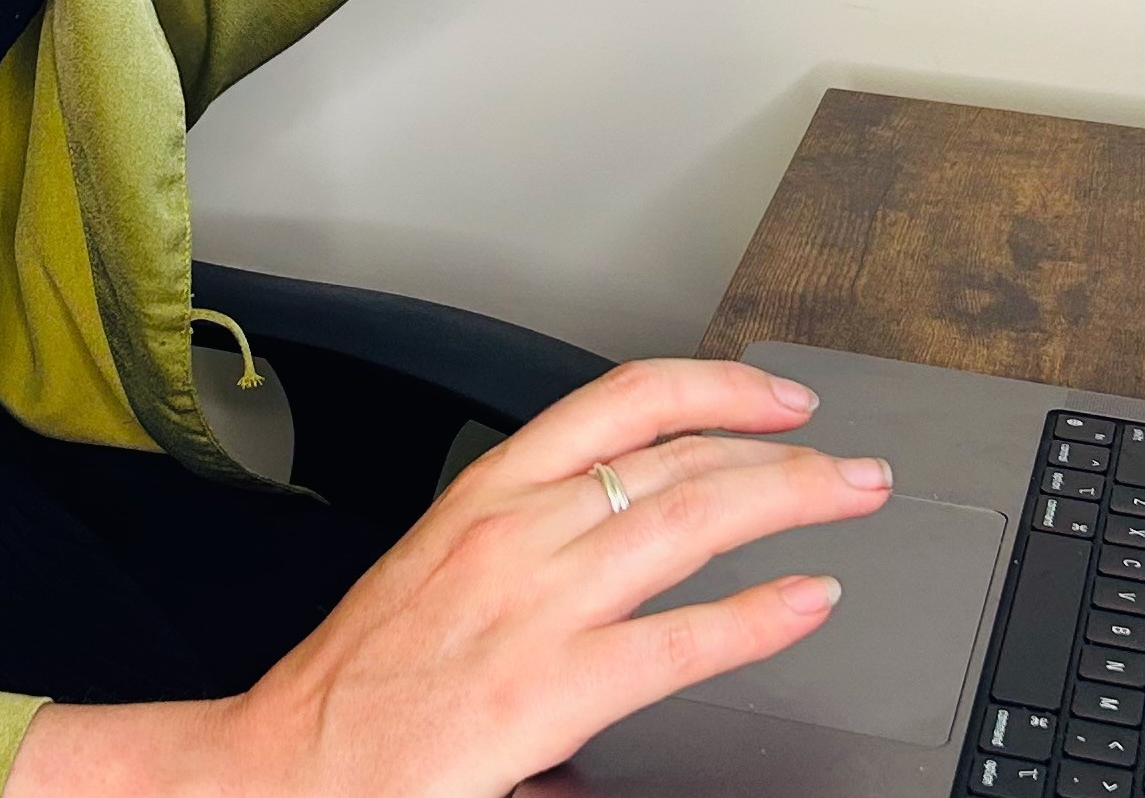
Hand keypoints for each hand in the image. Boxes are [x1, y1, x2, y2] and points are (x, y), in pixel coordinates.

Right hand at [2, 357, 887, 797]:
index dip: (714, 384)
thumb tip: (624, 527)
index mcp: (489, 492)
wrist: (292, 762)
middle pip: (676, 455)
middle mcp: (520, 529)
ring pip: (691, 521)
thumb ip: (532, 539)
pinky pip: (679, 642)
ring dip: (789, 502)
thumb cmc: (363, 678)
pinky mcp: (553, 690)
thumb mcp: (443, 564)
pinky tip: (807, 604)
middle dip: (781, 448)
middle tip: (850, 456)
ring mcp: (540, 606)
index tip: (777, 393)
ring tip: (852, 500)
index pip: (619, 399)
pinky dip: (756, 616)